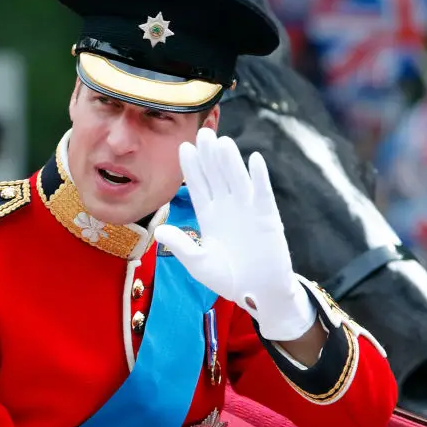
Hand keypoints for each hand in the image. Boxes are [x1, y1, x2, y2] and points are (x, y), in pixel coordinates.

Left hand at [153, 128, 315, 341]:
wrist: (257, 293)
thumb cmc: (228, 278)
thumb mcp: (198, 263)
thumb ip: (181, 245)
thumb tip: (159, 230)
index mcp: (209, 215)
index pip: (198, 186)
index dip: (191, 168)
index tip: (183, 147)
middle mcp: (227, 207)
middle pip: (216, 176)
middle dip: (209, 156)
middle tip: (201, 133)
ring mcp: (248, 210)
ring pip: (237, 180)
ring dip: (230, 161)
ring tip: (222, 142)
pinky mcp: (267, 217)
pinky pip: (263, 193)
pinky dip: (260, 177)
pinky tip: (255, 160)